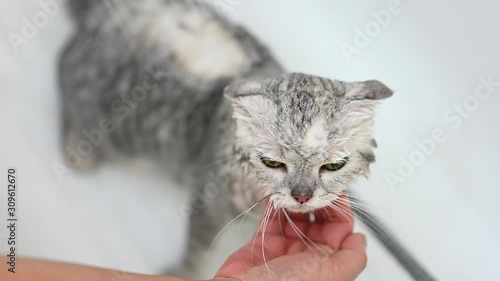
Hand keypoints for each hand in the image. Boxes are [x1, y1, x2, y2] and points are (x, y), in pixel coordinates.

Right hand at [214, 199, 366, 280]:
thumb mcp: (330, 275)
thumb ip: (351, 258)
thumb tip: (361, 240)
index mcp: (326, 263)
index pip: (339, 228)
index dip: (339, 207)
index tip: (334, 188)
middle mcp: (307, 255)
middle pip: (318, 219)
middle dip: (316, 200)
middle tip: (312, 183)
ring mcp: (286, 248)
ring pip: (295, 217)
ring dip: (296, 201)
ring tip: (295, 187)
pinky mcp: (264, 242)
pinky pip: (272, 218)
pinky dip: (274, 205)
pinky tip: (278, 195)